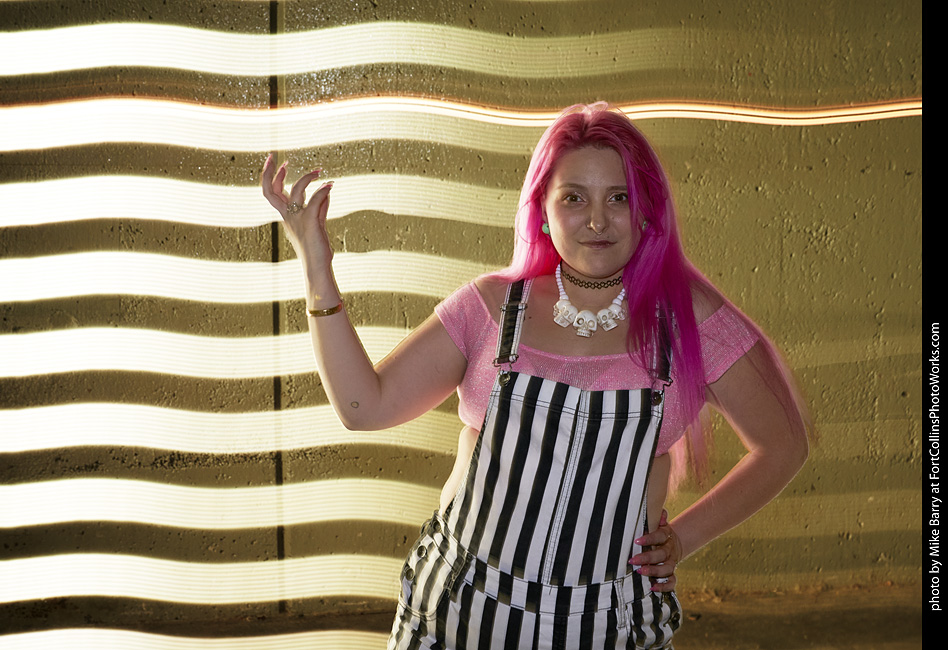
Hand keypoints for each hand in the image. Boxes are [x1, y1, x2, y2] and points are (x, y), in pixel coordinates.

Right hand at [261, 153, 334, 269]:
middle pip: (270, 191)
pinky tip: (331, 185)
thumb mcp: (318, 224)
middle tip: (274, 156)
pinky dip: (323, 190)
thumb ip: (320, 206)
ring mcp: (297, 218)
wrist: (317, 266)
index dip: (272, 176)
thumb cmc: (316, 248)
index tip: (280, 163)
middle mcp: (288, 216)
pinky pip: (316, 200)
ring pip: (296, 190)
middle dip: (270, 171)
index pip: (271, 193)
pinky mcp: (310, 222)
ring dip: (307, 177)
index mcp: (286, 216)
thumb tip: (326, 190)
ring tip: (320, 171)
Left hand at [628, 509, 680, 592]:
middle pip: (661, 554)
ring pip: (667, 569)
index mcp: (666, 536)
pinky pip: (671, 582)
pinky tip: (653, 588)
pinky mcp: (671, 574)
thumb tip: (661, 512)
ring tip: (641, 572)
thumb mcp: (658, 523)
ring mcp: (671, 563)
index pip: (660, 536)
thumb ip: (658, 518)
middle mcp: (669, 550)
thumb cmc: (658, 533)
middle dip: (647, 558)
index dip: (649, 539)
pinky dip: (664, 586)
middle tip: (633, 560)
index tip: (637, 540)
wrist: (674, 543)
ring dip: (654, 571)